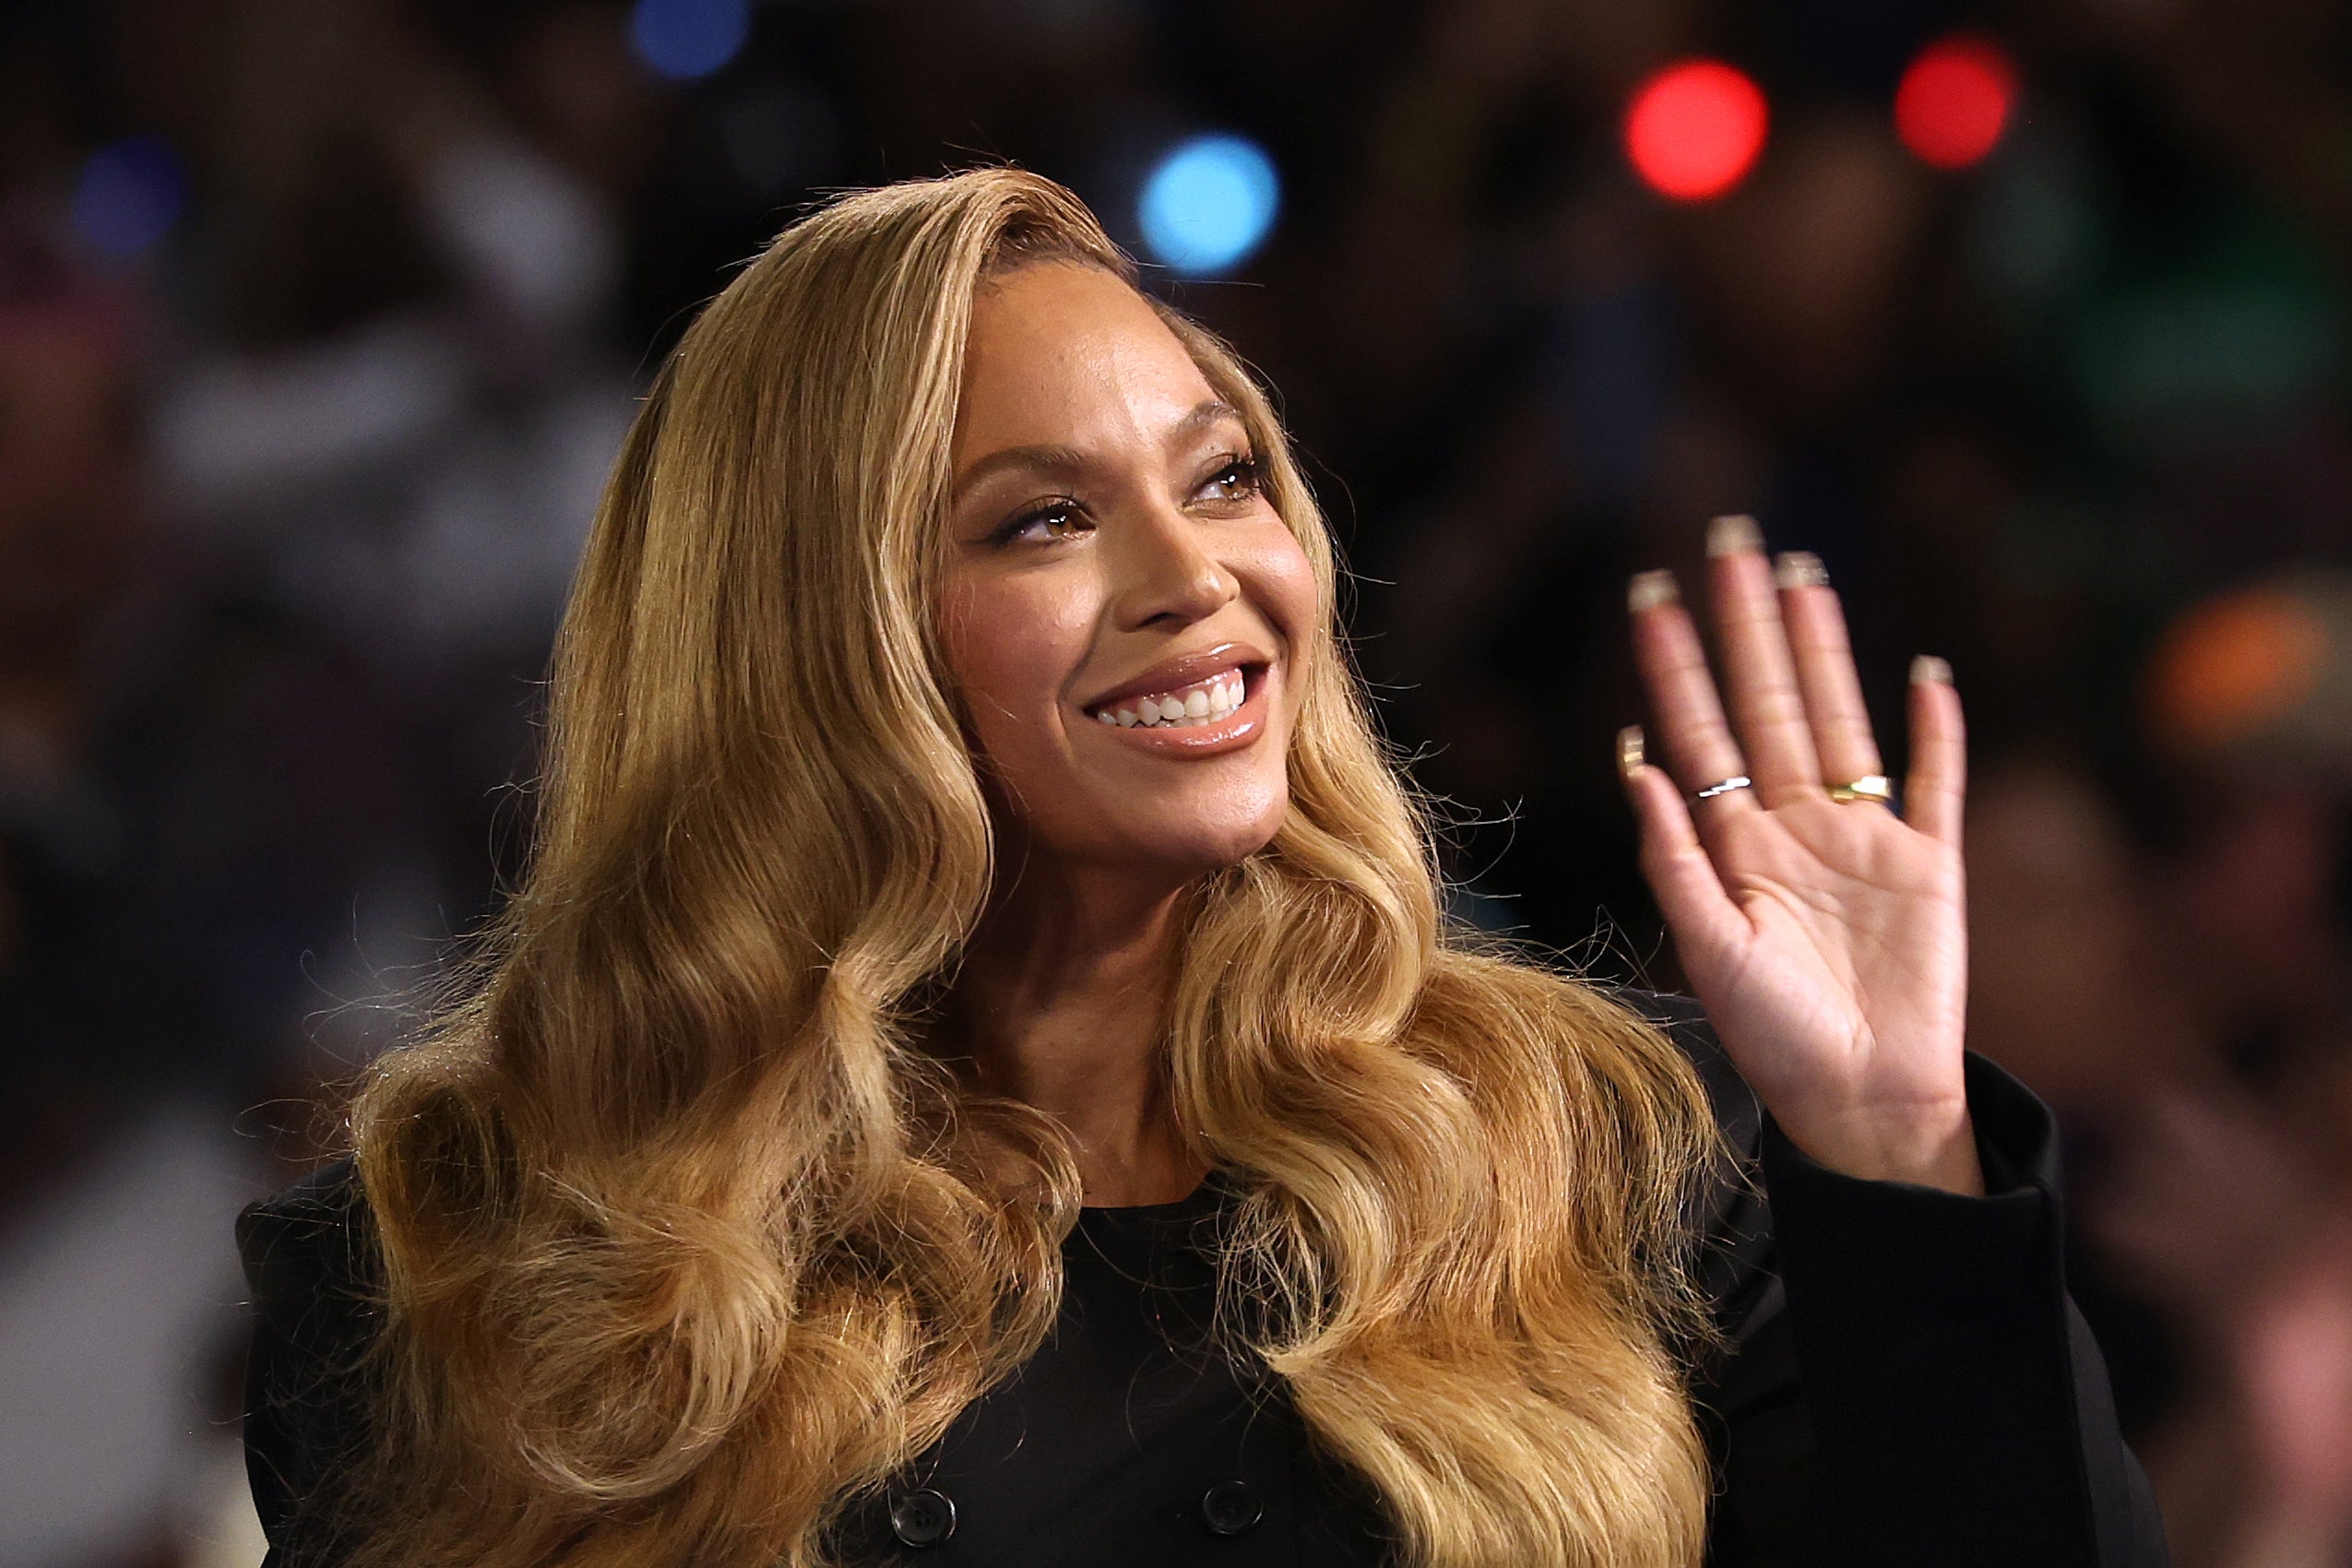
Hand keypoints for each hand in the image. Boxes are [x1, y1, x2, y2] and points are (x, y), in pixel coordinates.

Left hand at [1621, 515, 1978, 1193]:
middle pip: (1765, 702)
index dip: (1675, 663)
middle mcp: (1794, 826)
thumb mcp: (1712, 951)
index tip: (1649, 594)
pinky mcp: (1932, 866)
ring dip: (1821, 650)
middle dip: (1744, 624)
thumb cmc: (1776, 1042)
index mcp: (1734, 845)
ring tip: (1802, 576)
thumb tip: (1637, 762)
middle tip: (1727, 540)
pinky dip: (1934, 730)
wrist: (1866, 1104)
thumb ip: (1677, 857)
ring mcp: (1864, 839)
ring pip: (1839, 718)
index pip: (1697, 731)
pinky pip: (1936, 782)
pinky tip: (1925, 673)